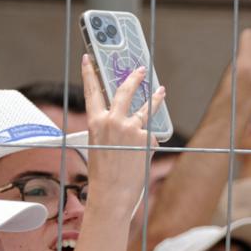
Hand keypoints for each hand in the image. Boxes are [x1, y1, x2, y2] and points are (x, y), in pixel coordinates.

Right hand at [80, 55, 160, 214]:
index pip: (92, 92)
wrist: (113, 192)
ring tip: (161, 90)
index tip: (89, 58)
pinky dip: (149, 143)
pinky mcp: (146, 138)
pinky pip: (151, 135)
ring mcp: (131, 128)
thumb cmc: (104, 172)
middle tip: (140, 69)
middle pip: (124, 92)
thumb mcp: (100, 144)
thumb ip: (111, 128)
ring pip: (146, 108)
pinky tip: (142, 154)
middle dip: (133, 78)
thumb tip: (130, 119)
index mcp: (95, 122)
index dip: (90, 74)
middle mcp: (112, 121)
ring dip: (156, 98)